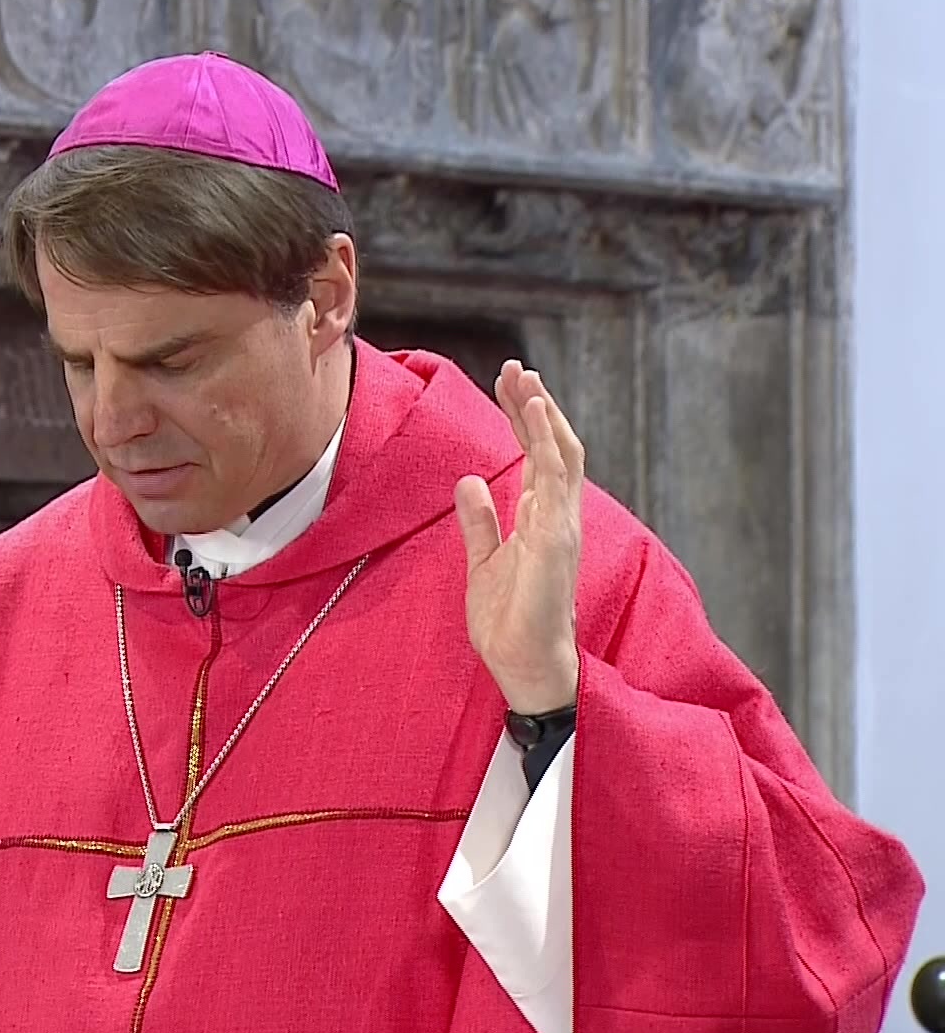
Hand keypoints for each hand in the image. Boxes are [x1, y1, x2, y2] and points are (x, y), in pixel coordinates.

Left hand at [455, 361, 583, 716]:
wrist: (522, 665)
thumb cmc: (509, 620)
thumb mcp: (483, 561)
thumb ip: (480, 521)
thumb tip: (470, 482)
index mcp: (541, 520)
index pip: (537, 457)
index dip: (523, 420)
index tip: (507, 386)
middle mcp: (558, 517)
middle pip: (552, 446)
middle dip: (534, 405)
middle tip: (514, 368)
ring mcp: (561, 525)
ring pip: (560, 454)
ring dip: (542, 413)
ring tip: (525, 378)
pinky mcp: (556, 538)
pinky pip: (556, 479)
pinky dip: (547, 441)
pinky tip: (535, 412)